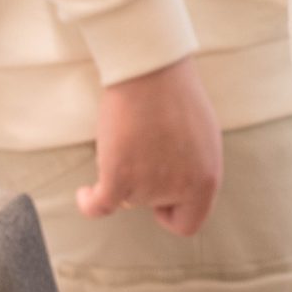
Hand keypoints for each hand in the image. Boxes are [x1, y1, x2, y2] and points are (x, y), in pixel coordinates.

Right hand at [77, 56, 222, 234]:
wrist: (153, 70)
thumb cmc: (178, 96)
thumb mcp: (204, 139)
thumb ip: (194, 170)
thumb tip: (180, 189)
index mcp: (207, 180)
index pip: (189, 222)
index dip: (174, 211)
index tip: (164, 194)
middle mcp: (180, 188)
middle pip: (151, 205)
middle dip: (145, 183)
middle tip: (145, 145)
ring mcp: (148, 185)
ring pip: (125, 197)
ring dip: (121, 173)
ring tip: (129, 135)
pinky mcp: (118, 176)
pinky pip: (99, 206)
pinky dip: (89, 203)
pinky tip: (84, 194)